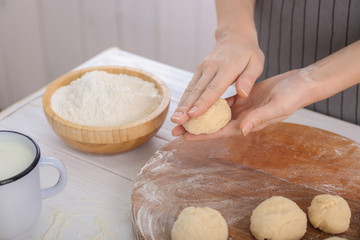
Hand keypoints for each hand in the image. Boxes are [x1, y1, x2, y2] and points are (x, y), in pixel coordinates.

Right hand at [171, 32, 263, 124]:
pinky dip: (184, 100)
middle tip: (178, 121)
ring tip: (175, 120)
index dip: (203, 102)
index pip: (214, 88)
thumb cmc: (248, 52)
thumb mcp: (256, 63)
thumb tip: (243, 94)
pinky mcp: (199, 71)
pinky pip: (190, 87)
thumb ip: (249, 78)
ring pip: (190, 89)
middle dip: (186, 107)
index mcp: (227, 68)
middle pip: (197, 90)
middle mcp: (211, 68)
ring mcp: (202, 68)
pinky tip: (179, 111)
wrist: (234, 35)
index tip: (193, 114)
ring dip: (181, 105)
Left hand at [172, 69, 316, 140]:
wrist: (301, 84)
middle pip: (214, 126)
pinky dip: (212, 100)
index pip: (221, 132)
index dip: (203, 135)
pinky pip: (224, 100)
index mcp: (249, 124)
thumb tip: (243, 130)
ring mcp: (243, 109)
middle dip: (196, 128)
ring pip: (216, 114)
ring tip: (184, 116)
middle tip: (176, 129)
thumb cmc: (292, 96)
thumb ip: (260, 118)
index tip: (186, 138)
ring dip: (201, 115)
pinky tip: (201, 99)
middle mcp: (243, 119)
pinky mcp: (244, 98)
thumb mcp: (277, 107)